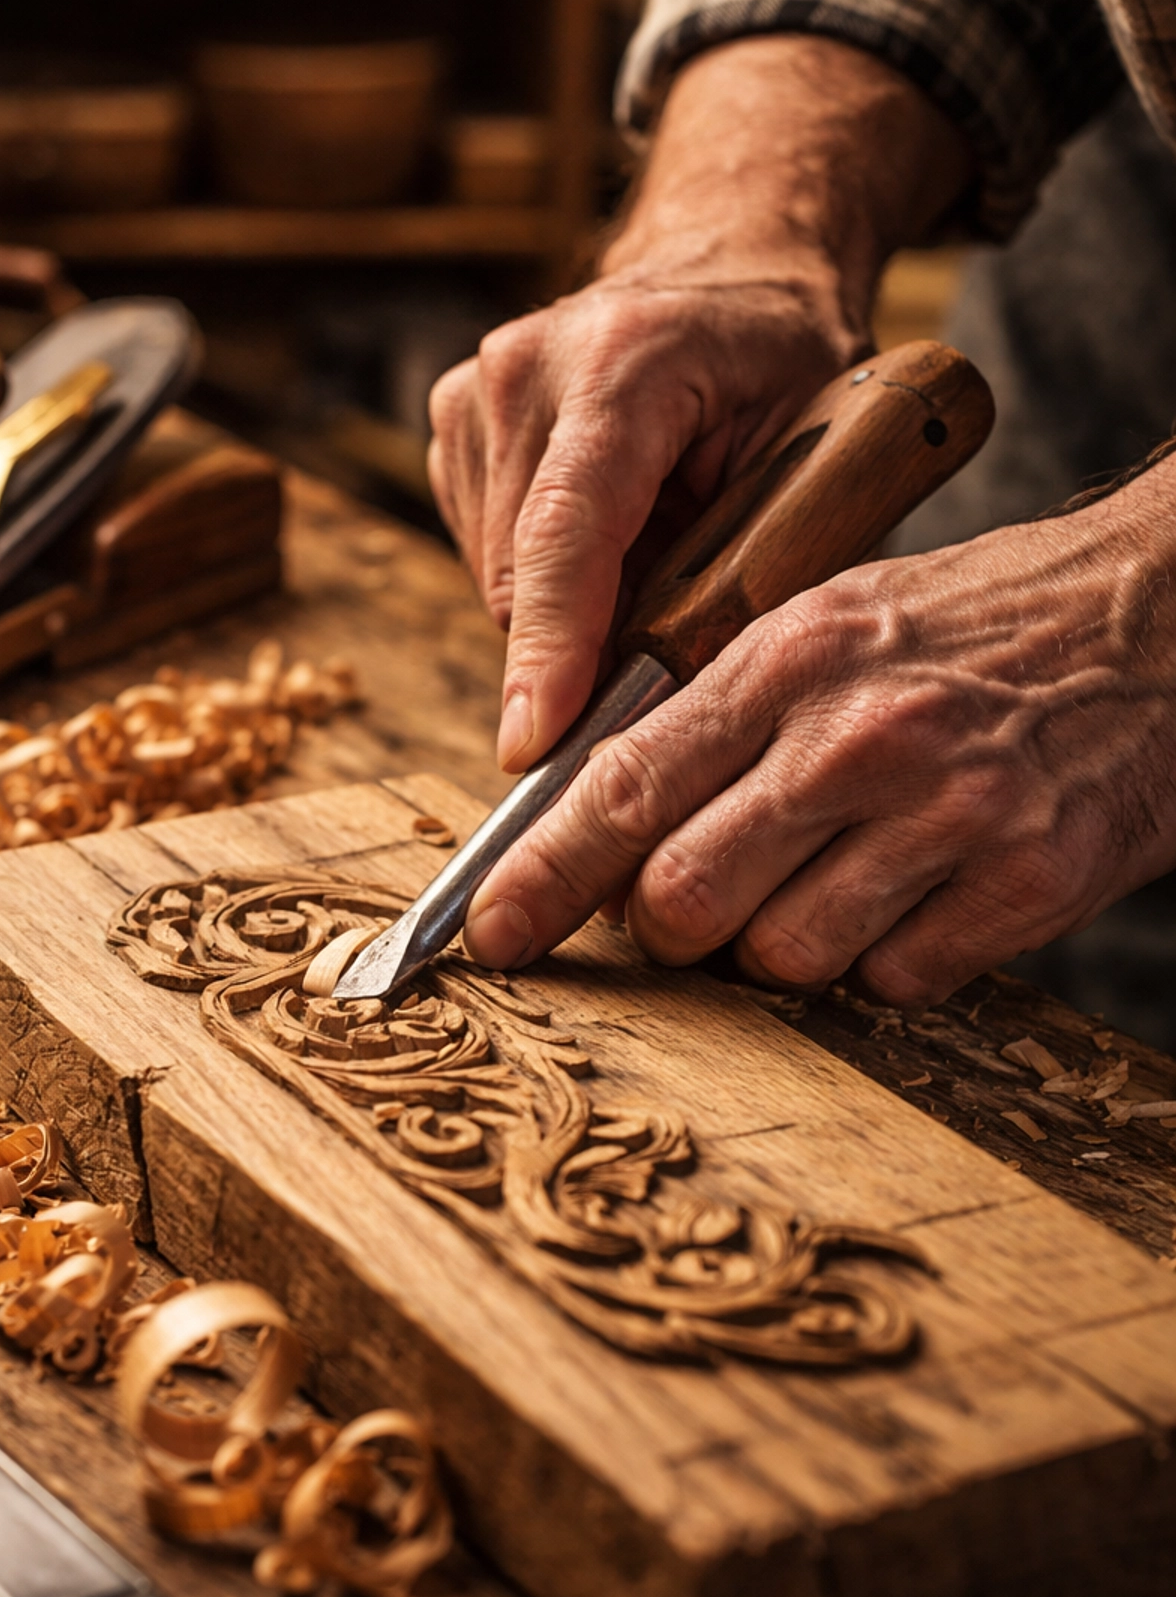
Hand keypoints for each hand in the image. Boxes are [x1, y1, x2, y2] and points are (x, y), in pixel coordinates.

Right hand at [428, 268, 855, 771]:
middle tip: (666, 646)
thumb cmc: (782, 359)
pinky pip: (485, 554)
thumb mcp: (811, 457)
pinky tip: (607, 533)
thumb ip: (748, 568)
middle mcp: (527, 368)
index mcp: (624, 361)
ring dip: (565, 611)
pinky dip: (543, 577)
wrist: (729, 260)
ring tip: (649, 557)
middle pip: (521, 577)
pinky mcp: (451, 421)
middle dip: (579, 648)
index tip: (532, 745)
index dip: (548, 651)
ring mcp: (474, 390)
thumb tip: (687, 701)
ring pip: (497, 580)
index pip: (564, 532)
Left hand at [462, 464, 1175, 1005]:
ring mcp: (948, 815)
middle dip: (670, 928)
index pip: (623, 783)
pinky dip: (890, 963)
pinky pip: (896, 981)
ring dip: (786, 949)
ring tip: (838, 882)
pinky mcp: (1029, 883)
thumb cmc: (985, 625)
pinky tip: (923, 897)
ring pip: (784, 958)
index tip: (488, 934)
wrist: (1168, 615)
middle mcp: (859, 736)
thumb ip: (726, 713)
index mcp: (793, 657)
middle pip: (683, 898)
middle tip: (699, 910)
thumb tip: (605, 821)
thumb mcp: (841, 619)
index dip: (540, 875)